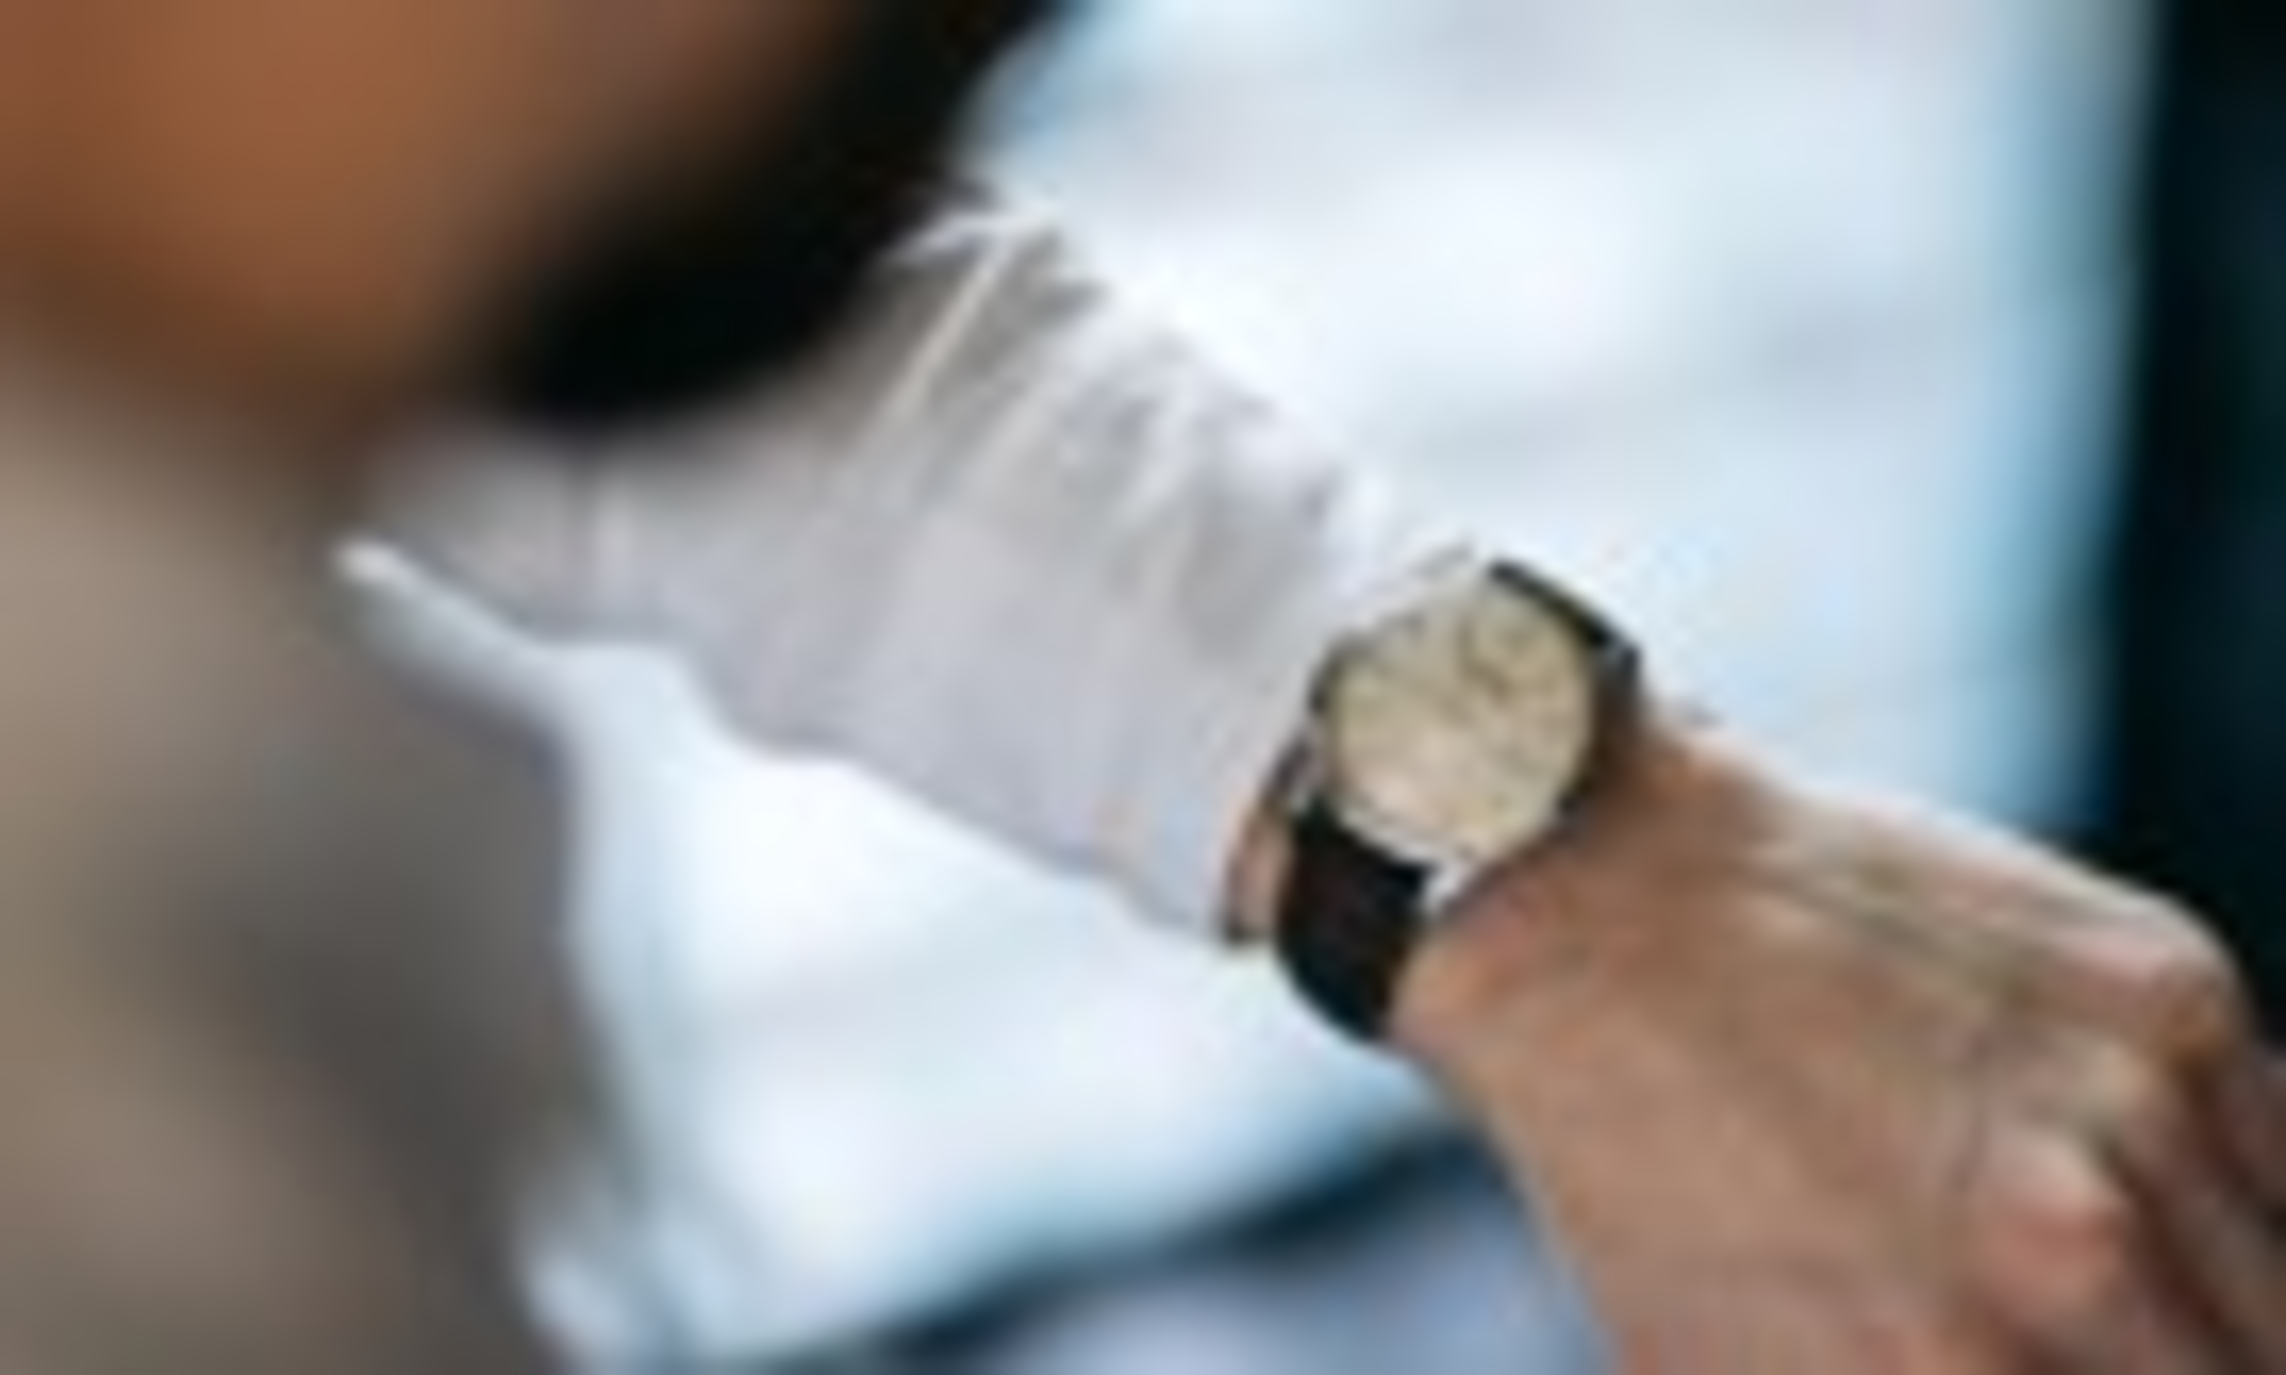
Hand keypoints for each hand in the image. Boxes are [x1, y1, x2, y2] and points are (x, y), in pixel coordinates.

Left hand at [1395, 714, 2285, 1372]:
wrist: (1597, 901)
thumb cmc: (1632, 1161)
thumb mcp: (1713, 1366)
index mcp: (1949, 1371)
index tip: (2056, 1373)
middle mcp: (2069, 1250)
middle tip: (2103, 1352)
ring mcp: (2134, 1102)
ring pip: (2282, 1295)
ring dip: (2226, 1317)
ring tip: (2117, 1298)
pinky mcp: (2167, 984)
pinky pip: (2280, 1153)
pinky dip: (2233, 1195)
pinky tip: (2138, 1188)